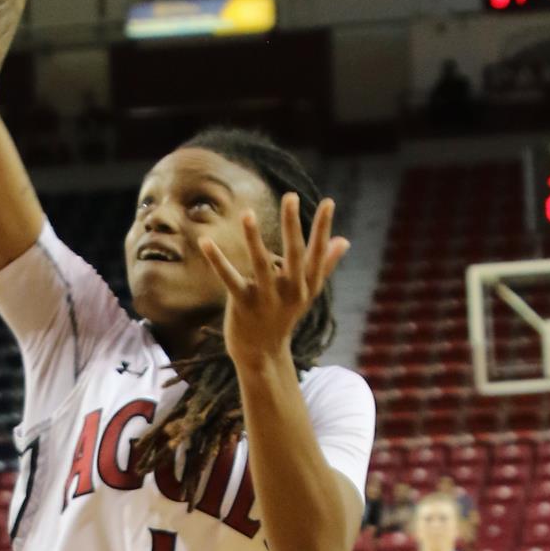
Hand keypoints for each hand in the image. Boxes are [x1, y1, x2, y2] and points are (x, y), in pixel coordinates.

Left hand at [197, 194, 349, 368]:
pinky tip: (205, 241)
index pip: (317, 252)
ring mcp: (266, 298)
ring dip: (253, 239)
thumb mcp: (308, 292)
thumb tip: (344, 240)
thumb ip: (324, 264)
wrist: (263, 353)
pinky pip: (229, 278)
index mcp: (307, 284)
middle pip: (294, 254)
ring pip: (260, 264)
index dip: (323, 227)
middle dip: (292, 225)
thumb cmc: (285, 315)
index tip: (329, 201)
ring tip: (248, 213)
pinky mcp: (243, 304)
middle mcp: (290, 291)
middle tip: (291, 196)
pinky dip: (217, 260)